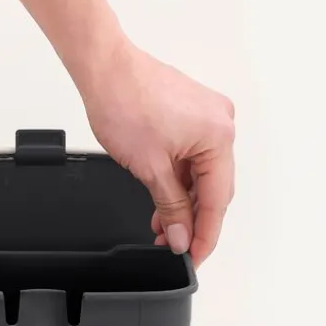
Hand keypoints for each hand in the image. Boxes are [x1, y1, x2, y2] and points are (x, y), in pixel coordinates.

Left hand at [78, 42, 234, 263]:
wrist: (105, 68)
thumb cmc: (125, 102)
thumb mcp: (150, 169)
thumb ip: (171, 208)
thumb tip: (181, 236)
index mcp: (218, 136)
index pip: (217, 200)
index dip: (206, 235)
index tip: (195, 257)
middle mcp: (221, 124)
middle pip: (213, 188)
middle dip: (193, 220)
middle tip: (175, 246)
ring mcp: (207, 117)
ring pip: (201, 175)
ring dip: (183, 203)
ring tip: (162, 227)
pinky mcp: (192, 114)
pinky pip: (193, 158)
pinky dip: (179, 181)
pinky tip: (164, 201)